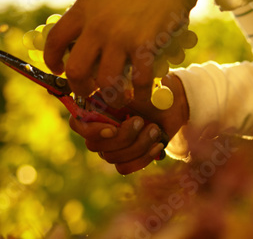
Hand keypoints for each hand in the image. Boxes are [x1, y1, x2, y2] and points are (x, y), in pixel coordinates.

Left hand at [44, 0, 215, 99]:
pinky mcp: (145, 46)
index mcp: (83, 9)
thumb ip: (91, 16)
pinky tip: (143, 92)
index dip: (53, 60)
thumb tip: (82, 43)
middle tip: (88, 90)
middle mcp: (97, 26)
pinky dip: (141, 92)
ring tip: (118, 97)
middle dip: (80, 87)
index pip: (54, 42)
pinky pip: (139, 80)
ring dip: (110, 96)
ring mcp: (121, 38)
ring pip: (105, 82)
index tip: (59, 70)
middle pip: (76, 70)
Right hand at [70, 74, 189, 174]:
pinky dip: (143, 158)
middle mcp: (99, 127)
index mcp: (96, 106)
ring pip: (112, 158)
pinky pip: (124, 168)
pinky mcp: (125, 158)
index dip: (91, 131)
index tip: (112, 128)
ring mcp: (111, 145)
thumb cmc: (155, 89)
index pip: (77, 124)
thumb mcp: (140, 84)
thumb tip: (108, 94)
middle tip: (141, 121)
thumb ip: (121, 88)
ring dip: (138, 145)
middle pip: (95, 145)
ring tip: (155, 129)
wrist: (175, 104)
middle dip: (123, 136)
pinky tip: (157, 144)